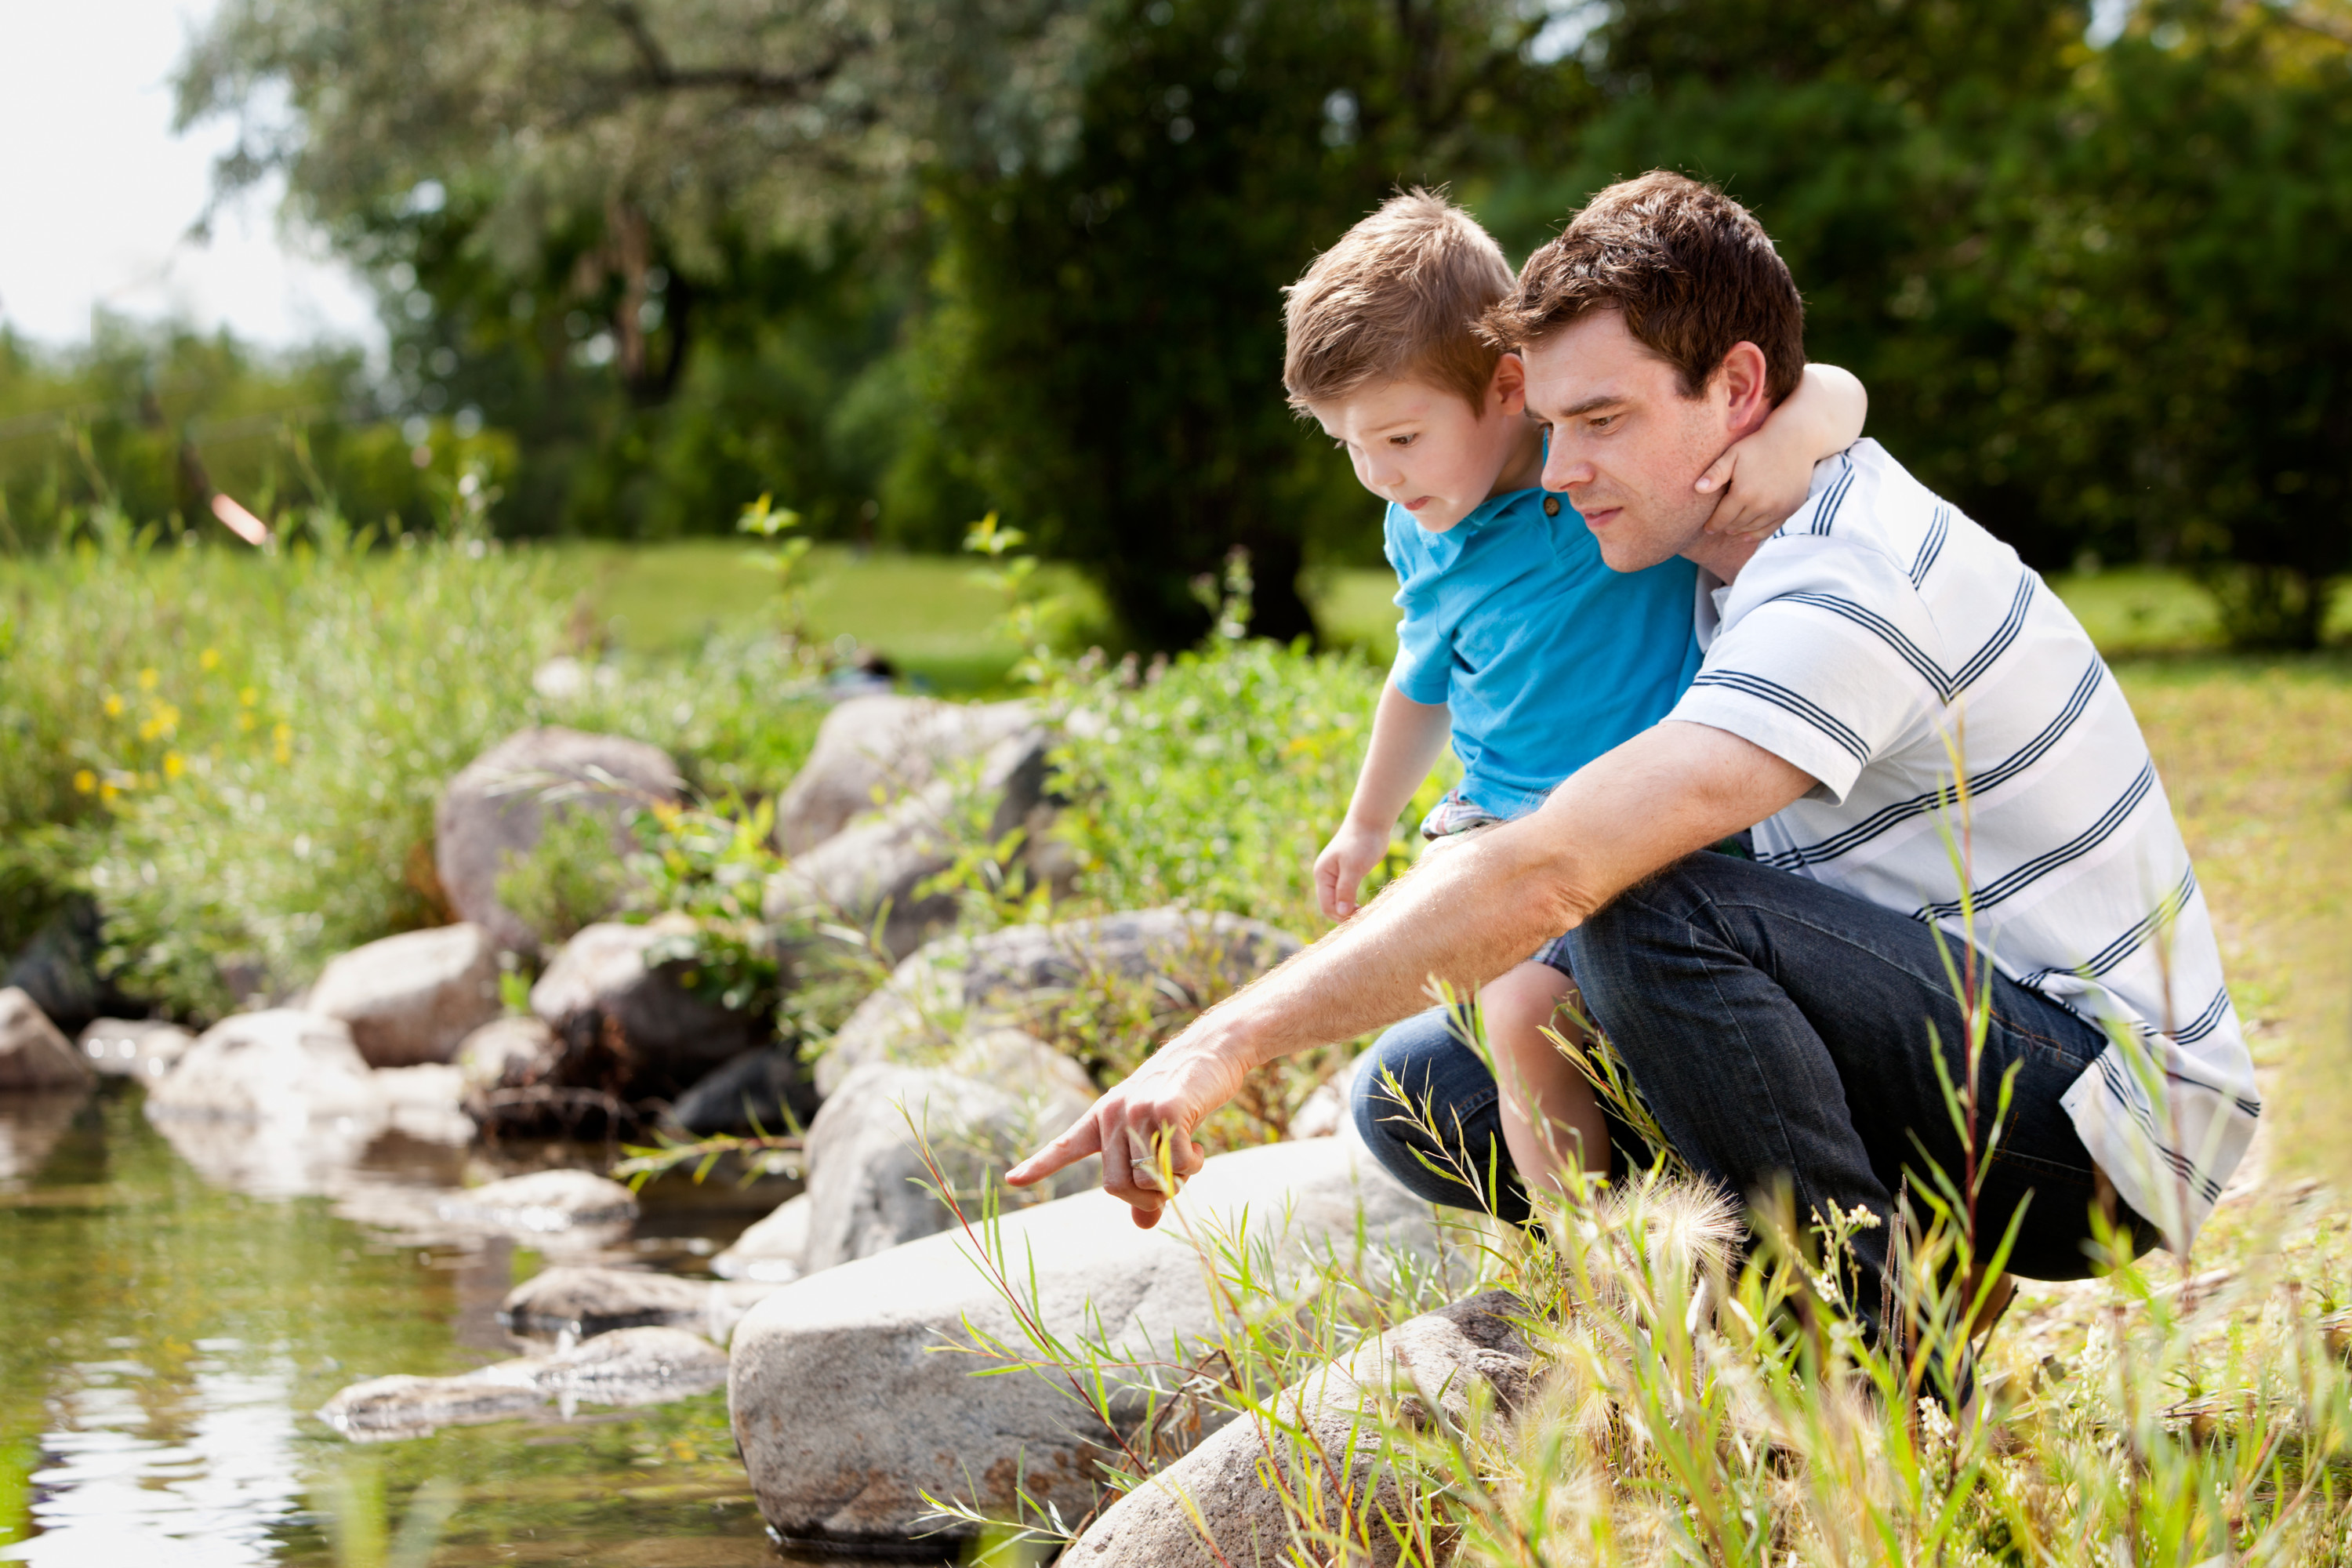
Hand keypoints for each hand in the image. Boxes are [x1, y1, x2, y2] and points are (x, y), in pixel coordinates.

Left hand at [1005, 1019, 1253, 1227]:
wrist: (1213, 1049)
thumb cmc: (1185, 1095)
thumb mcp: (1159, 1136)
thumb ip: (1147, 1179)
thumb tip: (1144, 1225)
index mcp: (1104, 1117)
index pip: (1066, 1147)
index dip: (1040, 1165)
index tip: (1013, 1180)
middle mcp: (1113, 1113)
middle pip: (1116, 1187)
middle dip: (1147, 1199)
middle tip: (1171, 1185)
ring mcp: (1138, 1111)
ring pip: (1147, 1181)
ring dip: (1176, 1182)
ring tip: (1189, 1157)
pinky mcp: (1166, 1110)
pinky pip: (1176, 1166)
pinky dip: (1192, 1167)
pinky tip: (1198, 1147)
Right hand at [1314, 819, 1390, 920]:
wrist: (1371, 823)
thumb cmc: (1362, 842)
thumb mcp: (1354, 867)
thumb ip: (1346, 889)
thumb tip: (1341, 912)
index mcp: (1322, 874)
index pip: (1326, 905)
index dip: (1341, 915)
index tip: (1360, 917)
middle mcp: (1326, 877)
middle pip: (1330, 906)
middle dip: (1344, 915)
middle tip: (1364, 918)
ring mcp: (1336, 876)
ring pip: (1339, 902)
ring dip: (1349, 910)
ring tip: (1365, 914)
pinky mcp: (1348, 875)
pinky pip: (1347, 895)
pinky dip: (1354, 903)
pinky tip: (1364, 906)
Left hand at [1695, 426, 1819, 539]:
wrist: (1795, 440)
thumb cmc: (1759, 445)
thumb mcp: (1733, 455)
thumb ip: (1715, 473)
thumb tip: (1697, 489)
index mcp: (1743, 493)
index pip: (1722, 517)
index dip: (1713, 524)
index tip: (1707, 528)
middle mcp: (1761, 505)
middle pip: (1737, 524)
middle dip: (1725, 526)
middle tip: (1719, 527)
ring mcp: (1778, 508)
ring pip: (1753, 528)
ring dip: (1740, 530)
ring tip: (1732, 529)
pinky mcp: (1791, 508)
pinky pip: (1771, 528)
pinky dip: (1758, 534)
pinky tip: (1748, 535)